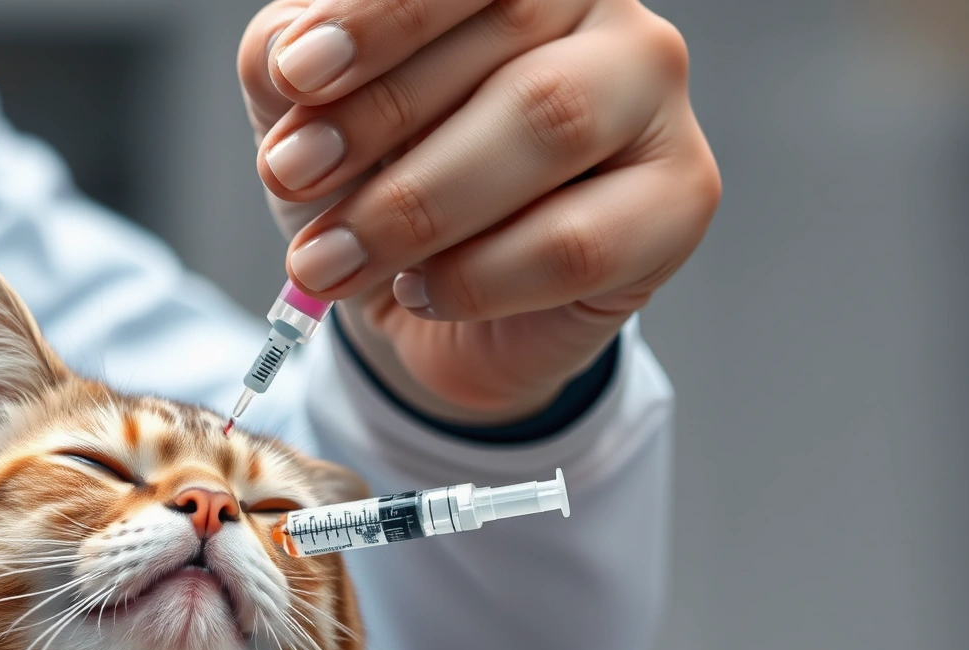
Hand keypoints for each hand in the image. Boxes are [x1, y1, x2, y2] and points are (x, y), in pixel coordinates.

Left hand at [240, 0, 719, 422]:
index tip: (296, 75)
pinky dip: (476, 278)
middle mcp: (607, 13)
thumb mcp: (309, 109)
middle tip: (289, 179)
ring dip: (416, 205)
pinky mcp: (682, 201)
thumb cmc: (378, 176)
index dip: (379, 15)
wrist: (430, 301)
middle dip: (378, 116)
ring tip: (326, 261)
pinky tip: (421, 291)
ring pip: (548, 127)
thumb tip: (288, 58)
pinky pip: (577, 241)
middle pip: (505, 34)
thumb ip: (287, 60)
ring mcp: (657, 100)